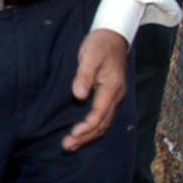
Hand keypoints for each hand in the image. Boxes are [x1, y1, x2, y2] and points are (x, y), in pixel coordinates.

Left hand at [62, 29, 131, 151]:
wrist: (112, 36)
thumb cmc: (99, 45)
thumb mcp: (90, 56)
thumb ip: (84, 75)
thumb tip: (79, 95)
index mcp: (112, 87)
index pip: (100, 114)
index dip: (86, 127)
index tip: (72, 134)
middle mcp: (116, 96)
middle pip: (103, 124)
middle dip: (86, 137)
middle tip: (67, 146)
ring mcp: (114, 97)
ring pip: (104, 123)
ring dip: (88, 136)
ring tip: (71, 145)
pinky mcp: (109, 96)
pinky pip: (102, 117)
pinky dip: (92, 128)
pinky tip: (81, 133)